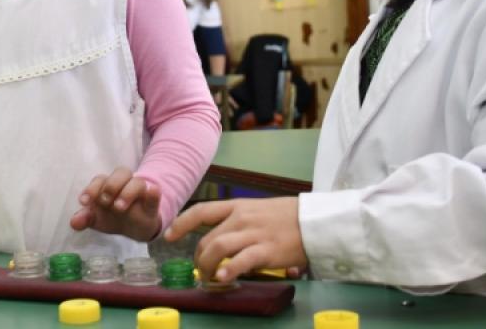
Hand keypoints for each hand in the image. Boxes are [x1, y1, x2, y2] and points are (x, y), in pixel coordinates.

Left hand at [70, 167, 161, 241]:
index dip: (92, 188)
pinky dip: (153, 193)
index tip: (84, 202)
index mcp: (109, 185)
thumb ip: (86, 219)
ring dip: (127, 192)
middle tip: (104, 201)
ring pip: (137, 182)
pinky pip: (155, 195)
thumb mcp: (97, 220)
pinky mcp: (152, 206)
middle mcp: (125, 184)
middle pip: (121, 172)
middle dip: (111, 185)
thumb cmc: (113, 218)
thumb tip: (74, 222)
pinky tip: (152, 191)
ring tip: (119, 207)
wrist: (135, 230)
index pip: (101, 179)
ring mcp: (140, 193)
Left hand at [165, 197, 306, 284]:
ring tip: (209, 278)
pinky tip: (223, 279)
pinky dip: (228, 271)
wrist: (316, 221)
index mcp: (238, 206)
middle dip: (198, 257)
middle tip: (201, 270)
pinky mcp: (266, 250)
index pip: (201, 211)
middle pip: (207, 238)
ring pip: (217, 248)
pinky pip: (240, 261)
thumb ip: (240, 222)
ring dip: (207, 266)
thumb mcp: (259, 211)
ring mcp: (253, 234)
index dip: (181, 223)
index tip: (169, 236)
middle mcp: (241, 218)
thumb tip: (222, 240)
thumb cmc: (288, 217)